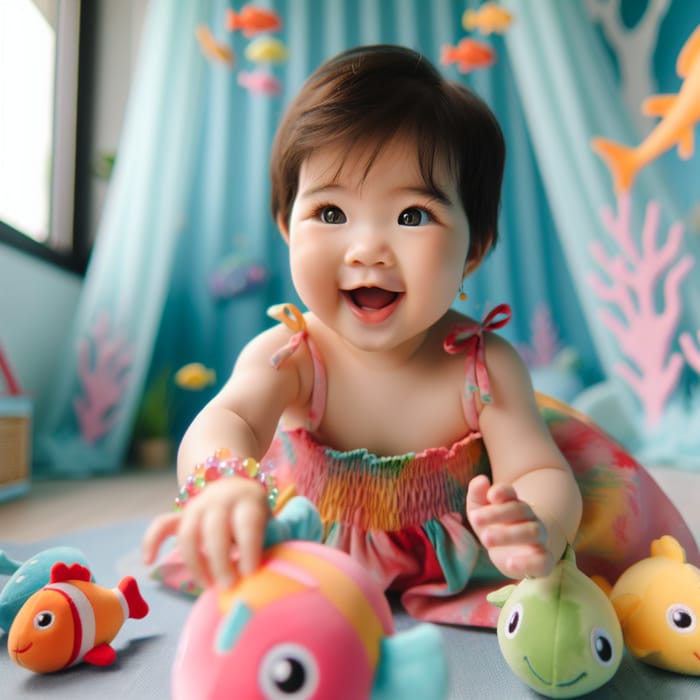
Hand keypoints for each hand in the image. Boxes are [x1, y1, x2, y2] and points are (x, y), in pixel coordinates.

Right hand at [142, 476, 270, 589]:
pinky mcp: (180, 516)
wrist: (236, 486)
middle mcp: (219, 500)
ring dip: (196, 563)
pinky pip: (161, 525)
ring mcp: (196, 506)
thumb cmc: (256, 515)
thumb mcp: (268, 522)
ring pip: (188, 534)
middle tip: (228, 586)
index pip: (246, 523)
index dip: (248, 548)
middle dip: (220, 561)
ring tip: (208, 586)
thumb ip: (265, 544)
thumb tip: (264, 577)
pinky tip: (149, 562)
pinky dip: (151, 542)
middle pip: (214, 529)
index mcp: (247, 500)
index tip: (249, 573)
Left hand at [466, 474, 552, 578]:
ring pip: (533, 531)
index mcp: (513, 503)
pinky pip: (543, 560)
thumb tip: (482, 480)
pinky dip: (528, 562)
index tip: (491, 495)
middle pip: (520, 510)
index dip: (502, 491)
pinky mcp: (542, 560)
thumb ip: (477, 494)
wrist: (512, 552)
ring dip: (509, 535)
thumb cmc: (493, 526)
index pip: (510, 493)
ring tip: (485, 538)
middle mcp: (528, 518)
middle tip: (475, 520)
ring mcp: (538, 538)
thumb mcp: (479, 510)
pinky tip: (509, 563)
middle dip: (498, 514)